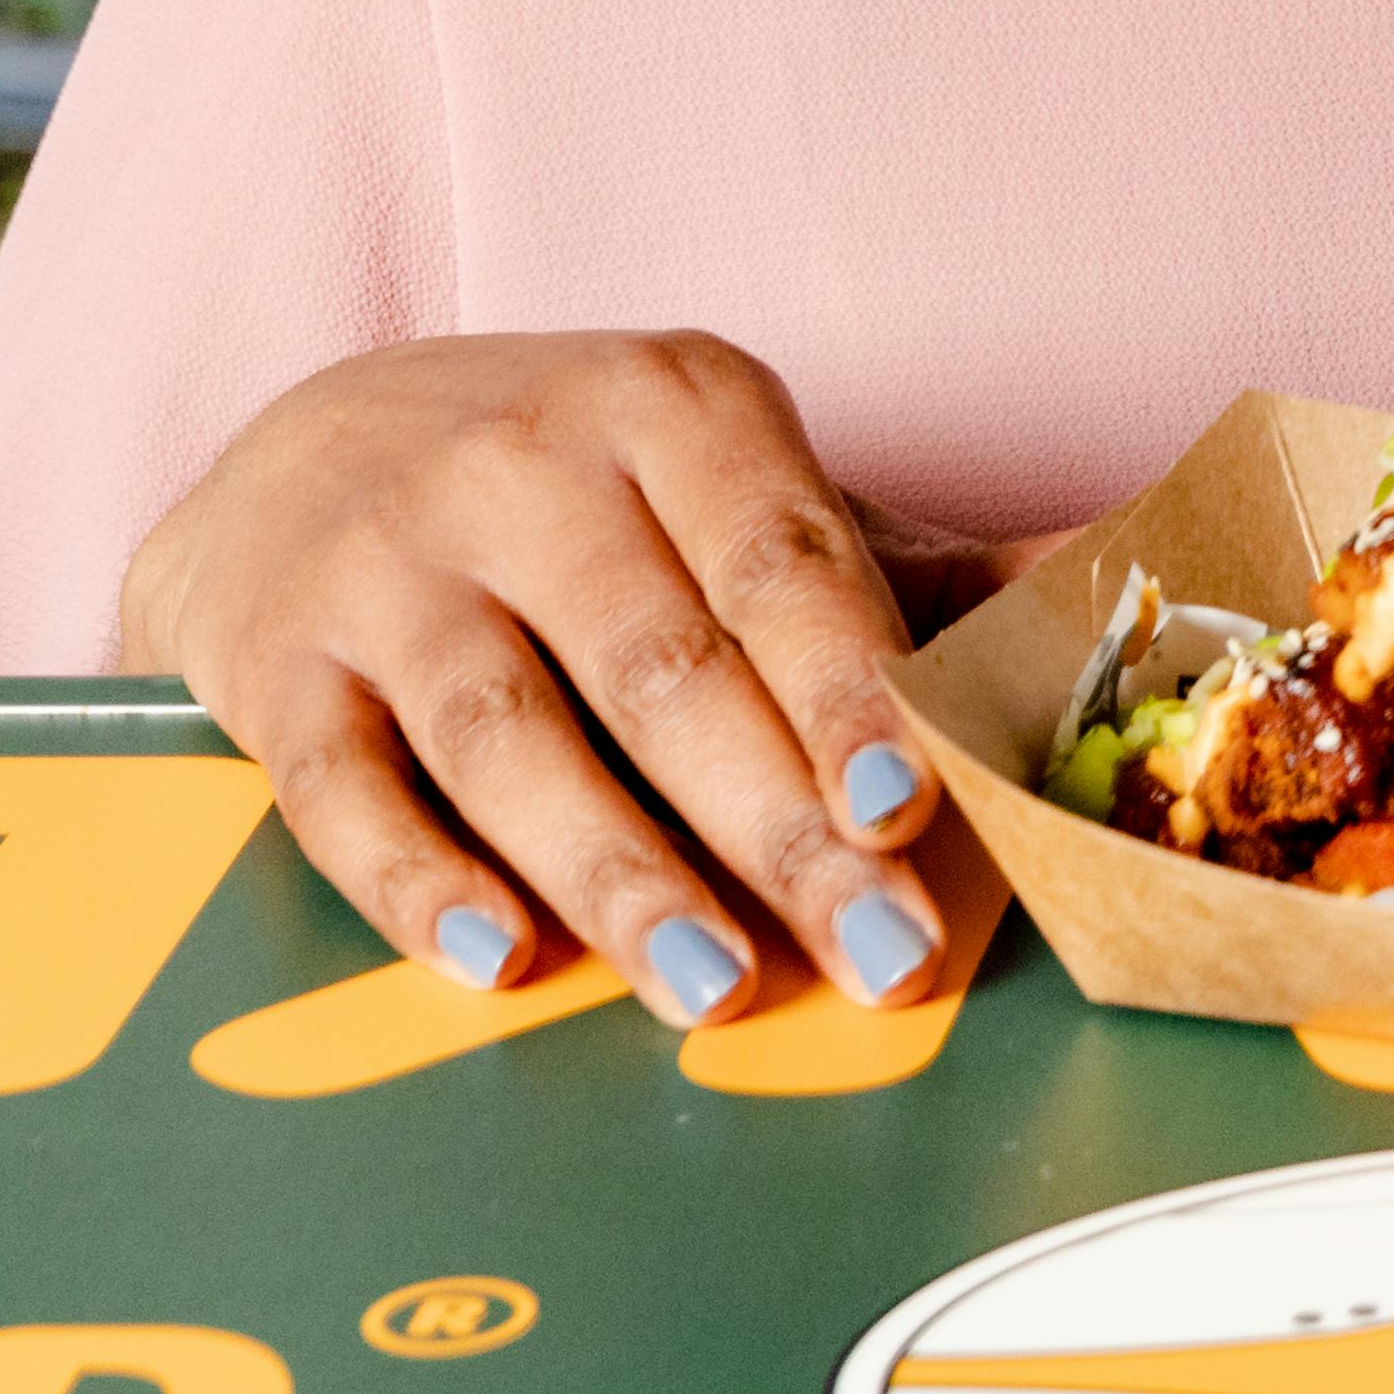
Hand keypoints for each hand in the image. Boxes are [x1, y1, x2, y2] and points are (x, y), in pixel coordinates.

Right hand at [120, 331, 954, 1026]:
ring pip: (510, 736)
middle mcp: (525, 464)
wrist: (302, 445)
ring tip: (715, 985)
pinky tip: (501, 962)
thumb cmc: (584, 494)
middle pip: (666, 671)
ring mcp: (385, 559)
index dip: (849, 694)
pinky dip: (419, 883)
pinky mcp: (270, 657)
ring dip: (617, 873)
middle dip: (775, 827)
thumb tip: (1124, 589)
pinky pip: (343, 787)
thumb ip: (912, 566)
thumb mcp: (736, 481)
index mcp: (676, 407)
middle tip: (874, 953)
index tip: (910, 813)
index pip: (783, 567)